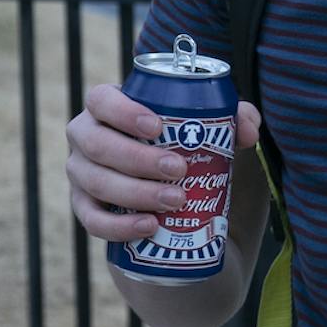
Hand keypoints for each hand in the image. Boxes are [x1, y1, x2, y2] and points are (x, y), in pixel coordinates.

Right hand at [65, 82, 260, 244]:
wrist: (171, 199)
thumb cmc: (182, 149)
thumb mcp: (207, 131)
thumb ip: (231, 120)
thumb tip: (246, 128)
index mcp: (107, 108)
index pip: (100, 100)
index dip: (122, 112)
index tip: (157, 127)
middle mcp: (86, 137)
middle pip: (97, 144)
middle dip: (137, 158)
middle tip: (179, 170)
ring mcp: (80, 174)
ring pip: (95, 182)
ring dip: (135, 192)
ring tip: (175, 201)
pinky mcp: (84, 208)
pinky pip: (91, 220)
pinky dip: (118, 226)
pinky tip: (149, 226)